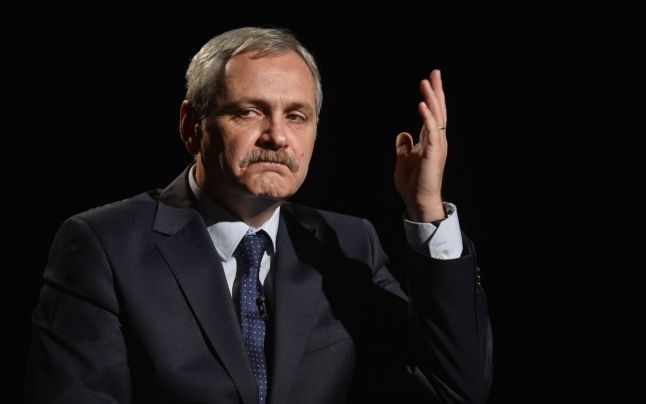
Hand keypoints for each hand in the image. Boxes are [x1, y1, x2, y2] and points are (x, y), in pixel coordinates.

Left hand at [394, 69, 447, 222]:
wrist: (418, 201)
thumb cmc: (413, 183)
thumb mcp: (404, 160)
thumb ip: (404, 146)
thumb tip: (403, 133)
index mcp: (431, 141)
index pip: (433, 114)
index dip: (432, 97)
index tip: (430, 80)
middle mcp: (437, 141)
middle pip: (438, 111)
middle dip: (436, 91)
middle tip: (434, 73)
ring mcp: (437, 146)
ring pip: (437, 117)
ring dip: (431, 99)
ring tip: (426, 83)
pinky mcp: (433, 154)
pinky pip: (431, 132)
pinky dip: (427, 117)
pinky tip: (422, 105)